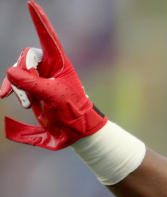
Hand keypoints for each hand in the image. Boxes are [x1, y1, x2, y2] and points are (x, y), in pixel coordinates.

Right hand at [1, 1, 106, 149]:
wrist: (75, 130)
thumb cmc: (72, 110)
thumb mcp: (53, 96)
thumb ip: (32, 84)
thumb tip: (10, 72)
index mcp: (59, 62)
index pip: (48, 37)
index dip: (39, 20)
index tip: (32, 4)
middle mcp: (49, 66)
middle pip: (26, 57)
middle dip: (24, 73)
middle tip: (30, 94)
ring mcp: (39, 77)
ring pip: (18, 70)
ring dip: (17, 86)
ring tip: (27, 104)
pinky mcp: (32, 88)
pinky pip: (14, 81)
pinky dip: (9, 87)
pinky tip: (3, 95)